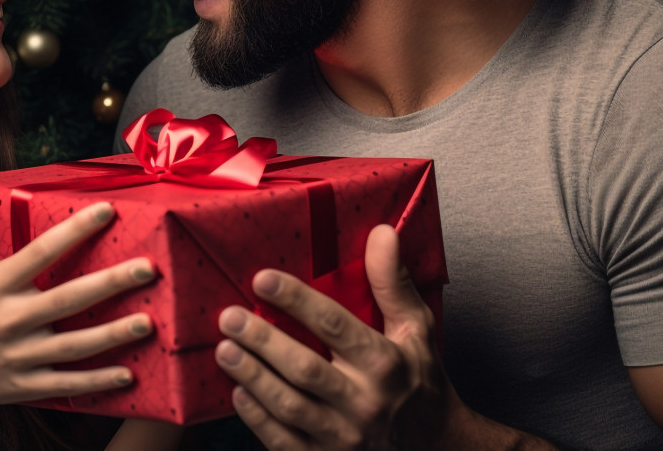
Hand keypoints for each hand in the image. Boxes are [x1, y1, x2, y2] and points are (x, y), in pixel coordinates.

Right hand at [0, 197, 155, 421]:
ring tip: (148, 322)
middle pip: (68, 298)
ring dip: (113, 334)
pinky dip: (97, 380)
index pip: (39, 253)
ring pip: (75, 344)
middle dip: (110, 283)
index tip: (106, 211)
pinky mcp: (29, 383)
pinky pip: (68, 382)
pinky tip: (128, 373)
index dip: (73, 231)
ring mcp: (22, 355)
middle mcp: (11, 320)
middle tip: (147, 268)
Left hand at [214, 225, 453, 449]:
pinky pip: (286, 442)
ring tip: (224, 349)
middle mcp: (365, 402)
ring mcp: (345, 436)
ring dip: (253, 377)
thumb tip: (381, 233)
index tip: (263, 279)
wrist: (438, 448)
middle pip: (304, 368)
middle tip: (230, 317)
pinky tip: (239, 393)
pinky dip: (259, 419)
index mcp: (385, 363)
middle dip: (263, 341)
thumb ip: (393, 282)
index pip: (334, 325)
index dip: (296, 300)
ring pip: (290, 406)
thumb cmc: (421, 382)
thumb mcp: (417, 329)